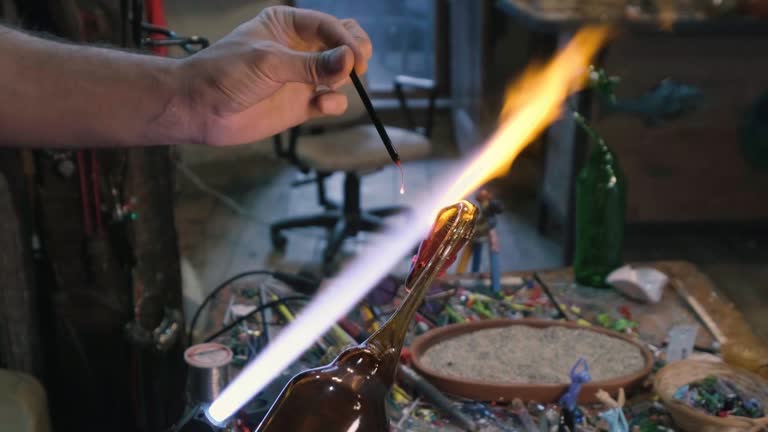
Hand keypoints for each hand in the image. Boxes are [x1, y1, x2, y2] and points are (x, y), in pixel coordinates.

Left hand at [178, 6, 371, 146]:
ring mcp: (302, 78)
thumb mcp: (269, 61)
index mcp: (288, 25)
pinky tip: (323, 105)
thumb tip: (349, 61)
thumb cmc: (226, 73)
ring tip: (332, 87)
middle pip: (343, 45)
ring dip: (344, 80)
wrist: (199, 108)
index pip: (330, 26)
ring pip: (341, 73)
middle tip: (359, 66)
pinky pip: (331, 101)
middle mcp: (299, 49)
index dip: (346, 40)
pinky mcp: (301, 105)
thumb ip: (311, 64)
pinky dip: (334, 103)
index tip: (356, 58)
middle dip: (355, 54)